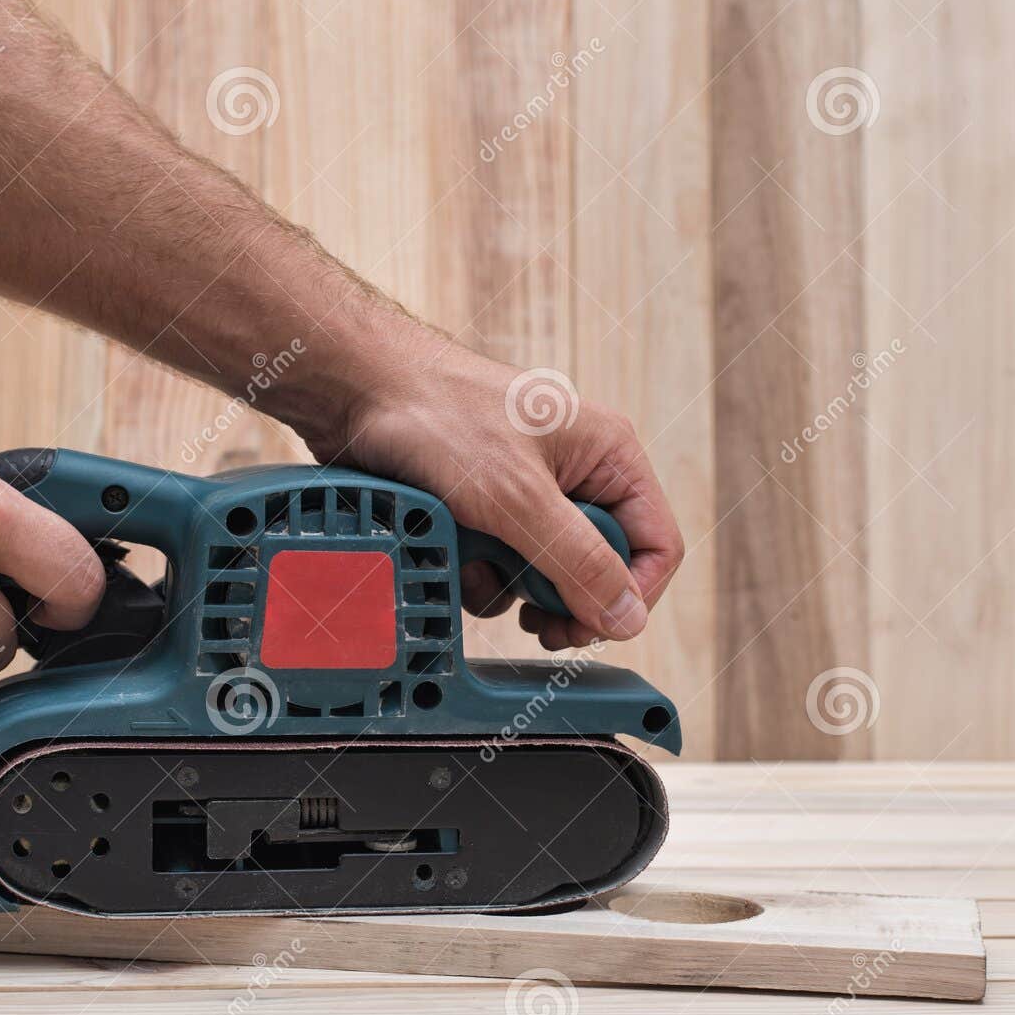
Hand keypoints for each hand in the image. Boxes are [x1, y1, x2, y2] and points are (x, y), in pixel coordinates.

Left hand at [309, 346, 683, 649]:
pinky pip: (502, 564)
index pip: (656, 544)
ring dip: (510, 584)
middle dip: (562, 596)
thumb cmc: (441, 418)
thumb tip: (628, 620)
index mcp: (608, 455)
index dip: (630, 594)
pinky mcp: (485, 507)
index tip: (588, 626)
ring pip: (546, 572)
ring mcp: (528, 492)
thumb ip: (579, 562)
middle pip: (600, 567)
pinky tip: (450, 551)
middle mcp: (576, 474)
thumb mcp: (518, 500)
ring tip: (478, 566)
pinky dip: (476, 570)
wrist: (357, 389)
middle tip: (535, 623)